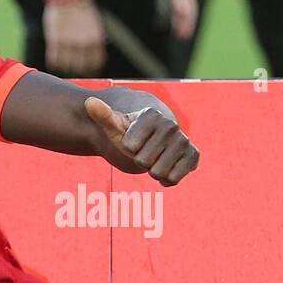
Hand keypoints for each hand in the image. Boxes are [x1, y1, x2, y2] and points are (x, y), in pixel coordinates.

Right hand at [42, 0, 105, 75]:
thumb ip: (92, 43)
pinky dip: (53, 62)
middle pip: (80, 67)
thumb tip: (89, 59)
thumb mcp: (94, 27)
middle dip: (76, 68)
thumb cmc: (82, 11)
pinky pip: (53, 60)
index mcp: (96, 39)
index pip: (95, 63)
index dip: (91, 68)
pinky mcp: (54, 41)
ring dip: (64, 66)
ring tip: (63, 62)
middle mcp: (83, 43)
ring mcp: (68, 43)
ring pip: (66, 66)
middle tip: (72, 65)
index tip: (86, 68)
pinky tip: (54, 59)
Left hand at [84, 97, 199, 185]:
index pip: (129, 146)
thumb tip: (89, 103)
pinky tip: (166, 168)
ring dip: (151, 171)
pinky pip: (173, 179)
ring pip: (157, 172)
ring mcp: (183, 141)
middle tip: (143, 151)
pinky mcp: (193, 157)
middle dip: (139, 161)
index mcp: (152, 115)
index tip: (131, 140)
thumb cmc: (128, 135)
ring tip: (154, 159)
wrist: (150, 143)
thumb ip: (102, 115)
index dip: (127, 148)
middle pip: (142, 161)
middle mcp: (171, 126)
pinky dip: (165, 180)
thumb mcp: (113, 126)